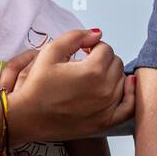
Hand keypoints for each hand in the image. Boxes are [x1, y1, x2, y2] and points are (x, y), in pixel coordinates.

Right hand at [0, 29, 134, 141]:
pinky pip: (129, 107)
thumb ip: (75, 36)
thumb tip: (97, 33)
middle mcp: (104, 89)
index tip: (82, 51)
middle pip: (116, 63)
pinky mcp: (105, 122)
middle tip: (86, 63)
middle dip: (103, 59)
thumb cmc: (36, 86)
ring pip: (122, 81)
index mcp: (92, 71)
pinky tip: (126, 86)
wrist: (27, 117)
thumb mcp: (50, 52)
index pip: (105, 48)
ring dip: (112, 74)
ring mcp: (107, 107)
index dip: (93, 47)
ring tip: (94, 76)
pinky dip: (130, 94)